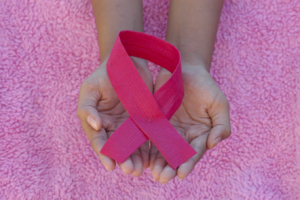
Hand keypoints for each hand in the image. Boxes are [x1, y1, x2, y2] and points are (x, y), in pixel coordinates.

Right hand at [77, 56, 152, 176]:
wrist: (127, 62)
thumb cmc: (105, 75)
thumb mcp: (90, 89)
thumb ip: (87, 108)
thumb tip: (96, 127)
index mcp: (97, 121)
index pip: (99, 140)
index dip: (104, 153)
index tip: (111, 165)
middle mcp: (112, 126)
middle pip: (117, 148)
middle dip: (123, 160)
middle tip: (131, 171)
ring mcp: (128, 125)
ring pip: (131, 146)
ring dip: (136, 159)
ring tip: (141, 169)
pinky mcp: (143, 120)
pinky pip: (145, 136)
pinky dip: (147, 148)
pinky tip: (152, 158)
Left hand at [150, 64, 230, 182]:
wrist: (185, 69)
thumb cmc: (205, 86)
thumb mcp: (219, 103)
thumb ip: (221, 125)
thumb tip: (213, 144)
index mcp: (200, 134)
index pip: (194, 152)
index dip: (188, 163)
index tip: (181, 174)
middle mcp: (184, 136)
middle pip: (176, 156)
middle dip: (170, 168)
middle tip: (162, 178)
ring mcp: (168, 130)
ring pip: (162, 150)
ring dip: (157, 163)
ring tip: (153, 173)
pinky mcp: (155, 122)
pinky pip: (150, 137)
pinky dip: (147, 148)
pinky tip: (142, 157)